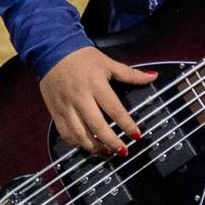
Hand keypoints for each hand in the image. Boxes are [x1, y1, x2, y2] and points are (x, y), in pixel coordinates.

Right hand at [39, 47, 156, 155]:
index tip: (136, 135)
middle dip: (112, 142)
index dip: (127, 125)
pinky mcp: (55, 112)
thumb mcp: (108, 63)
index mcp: (96, 85)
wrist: (52, 52)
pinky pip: (65, 133)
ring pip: (80, 134)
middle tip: (123, 150)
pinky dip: (77, 143)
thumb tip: (152, 77)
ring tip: (107, 153)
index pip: (114, 109)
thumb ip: (131, 74)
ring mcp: (66, 107)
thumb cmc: (82, 58)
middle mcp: (80, 98)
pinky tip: (87, 146)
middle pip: (97, 126)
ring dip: (95, 147)